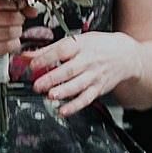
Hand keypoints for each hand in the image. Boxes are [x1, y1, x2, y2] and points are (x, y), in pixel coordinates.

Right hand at [0, 2, 25, 73]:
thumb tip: (31, 10)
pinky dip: (13, 44)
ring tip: (13, 32)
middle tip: (18, 21)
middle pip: (9, 18)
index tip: (22, 7)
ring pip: (9, 33)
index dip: (17, 4)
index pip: (1, 2)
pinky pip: (5, 47)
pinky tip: (9, 42)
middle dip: (19, 19)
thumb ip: (1, 5)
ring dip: (17, 32)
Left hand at [25, 31, 141, 115]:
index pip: (62, 50)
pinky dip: (75, 106)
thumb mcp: (76, 41)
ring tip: (51, 96)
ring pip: (78, 85)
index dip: (46, 57)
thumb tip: (26, 56)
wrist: (126, 55)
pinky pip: (86, 99)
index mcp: (80, 45)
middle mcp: (88, 61)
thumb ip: (49, 50)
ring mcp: (94, 75)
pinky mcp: (98, 88)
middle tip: (37, 85)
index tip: (32, 64)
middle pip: (69, 70)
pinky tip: (63, 111)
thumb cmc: (97, 46)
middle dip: (52, 78)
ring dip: (64, 92)